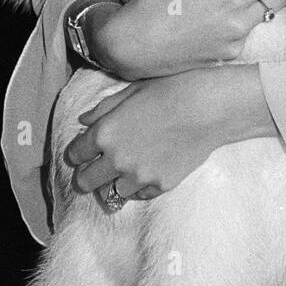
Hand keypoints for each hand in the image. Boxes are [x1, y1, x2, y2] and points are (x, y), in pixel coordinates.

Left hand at [64, 63, 276, 201]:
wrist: (210, 107)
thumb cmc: (172, 89)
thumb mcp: (132, 91)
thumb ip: (104, 109)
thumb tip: (84, 121)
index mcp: (105, 132)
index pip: (74, 154)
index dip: (77, 152)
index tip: (84, 150)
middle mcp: (116, 159)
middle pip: (85, 182)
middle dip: (87, 174)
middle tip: (97, 167)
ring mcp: (139, 176)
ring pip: (111, 192)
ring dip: (114, 182)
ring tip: (126, 169)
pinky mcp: (160, 185)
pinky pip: (139, 195)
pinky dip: (138, 187)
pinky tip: (147, 171)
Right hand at [90, 0, 285, 79]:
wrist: (131, 47)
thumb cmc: (153, 3)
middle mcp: (238, 24)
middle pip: (278, 1)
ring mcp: (233, 44)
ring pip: (263, 20)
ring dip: (260, 5)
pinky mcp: (224, 58)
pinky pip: (245, 37)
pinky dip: (242, 23)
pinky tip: (226, 14)